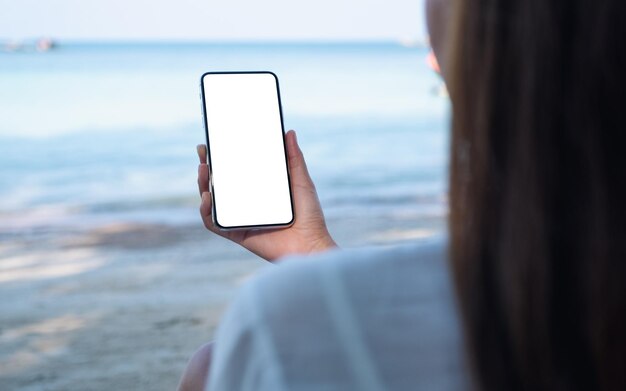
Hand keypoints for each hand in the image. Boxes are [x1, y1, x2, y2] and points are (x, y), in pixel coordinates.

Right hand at [197, 130, 336, 261]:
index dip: (222, 157)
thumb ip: (294, 158)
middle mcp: (246, 203)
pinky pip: (215, 224)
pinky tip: (208, 197)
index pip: (235, 170)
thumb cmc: (310, 216)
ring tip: (203, 170)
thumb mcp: (301, 181)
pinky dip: (207, 211)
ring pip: (213, 201)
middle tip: (203, 152)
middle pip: (219, 184)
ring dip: (203, 185)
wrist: (311, 245)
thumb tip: (290, 132)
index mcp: (259, 190)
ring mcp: (240, 218)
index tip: (214, 141)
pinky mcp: (238, 234)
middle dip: (207, 167)